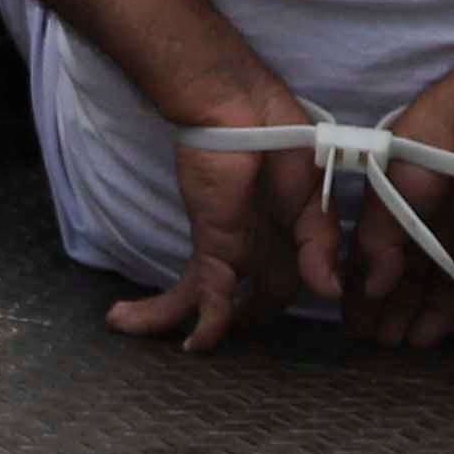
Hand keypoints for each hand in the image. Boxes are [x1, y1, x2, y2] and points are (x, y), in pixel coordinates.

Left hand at [106, 117, 325, 352]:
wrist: (240, 108)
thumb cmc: (285, 139)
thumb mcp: (316, 195)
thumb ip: (321, 244)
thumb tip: (330, 290)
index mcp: (289, 239)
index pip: (285, 288)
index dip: (275, 309)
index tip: (257, 323)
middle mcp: (259, 251)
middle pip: (246, 304)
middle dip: (229, 325)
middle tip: (196, 341)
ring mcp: (232, 250)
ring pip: (206, 302)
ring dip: (170, 320)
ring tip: (124, 324)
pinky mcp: (212, 246)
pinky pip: (209, 298)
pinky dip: (207, 328)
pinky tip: (192, 345)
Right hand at [330, 76, 453, 359]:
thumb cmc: (421, 154)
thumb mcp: (385, 195)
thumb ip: (377, 243)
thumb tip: (372, 287)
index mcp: (394, 220)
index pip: (373, 267)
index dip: (362, 298)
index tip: (353, 328)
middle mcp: (427, 239)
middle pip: (408, 288)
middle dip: (393, 315)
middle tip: (381, 349)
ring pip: (446, 297)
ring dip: (433, 323)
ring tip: (416, 350)